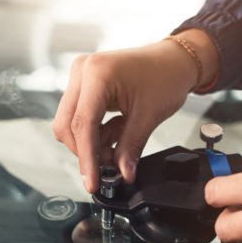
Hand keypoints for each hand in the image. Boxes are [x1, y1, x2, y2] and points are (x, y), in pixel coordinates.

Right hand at [52, 30, 217, 191]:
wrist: (174, 60)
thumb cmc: (166, 76)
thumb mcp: (149, 116)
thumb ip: (130, 147)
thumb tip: (122, 173)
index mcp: (97, 74)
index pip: (82, 125)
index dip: (86, 158)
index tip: (92, 182)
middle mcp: (82, 71)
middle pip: (67, 125)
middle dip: (86, 151)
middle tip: (108, 167)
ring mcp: (81, 76)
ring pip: (71, 122)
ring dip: (91, 142)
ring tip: (118, 146)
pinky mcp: (85, 84)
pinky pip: (80, 115)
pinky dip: (95, 132)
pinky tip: (116, 133)